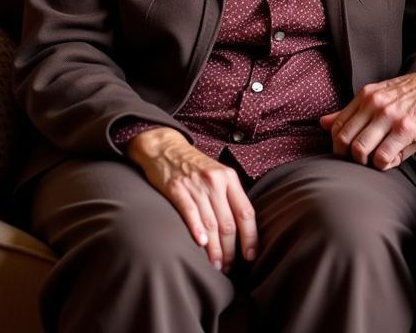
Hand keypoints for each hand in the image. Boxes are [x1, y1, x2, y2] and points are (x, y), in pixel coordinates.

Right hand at [126, 127, 255, 271]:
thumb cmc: (194, 166)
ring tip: (215, 266)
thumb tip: (241, 228)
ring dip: (214, 249)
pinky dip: (196, 229)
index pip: (246, 212)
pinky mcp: (176, 189)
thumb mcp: (217, 174)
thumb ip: (229, 196)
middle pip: (229, 223)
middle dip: (230, 250)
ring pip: (211, 223)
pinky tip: (201, 244)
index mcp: (230, 178)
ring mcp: (196, 185)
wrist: (165, 147)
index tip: (250, 256)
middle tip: (228, 267)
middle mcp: (216, 182)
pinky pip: (189, 212)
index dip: (250, 237)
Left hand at [319, 63, 415, 170]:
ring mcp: (389, 116)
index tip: (348, 153)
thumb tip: (322, 122)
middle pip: (344, 140)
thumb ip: (352, 110)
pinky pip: (383, 157)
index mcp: (366, 94)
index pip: (336, 125)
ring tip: (380, 159)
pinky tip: (394, 159)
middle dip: (349, 157)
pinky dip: (385, 165)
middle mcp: (374, 103)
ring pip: (360, 150)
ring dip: (367, 162)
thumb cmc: (415, 94)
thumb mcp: (381, 95)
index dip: (338, 145)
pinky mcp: (405, 129)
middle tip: (364, 161)